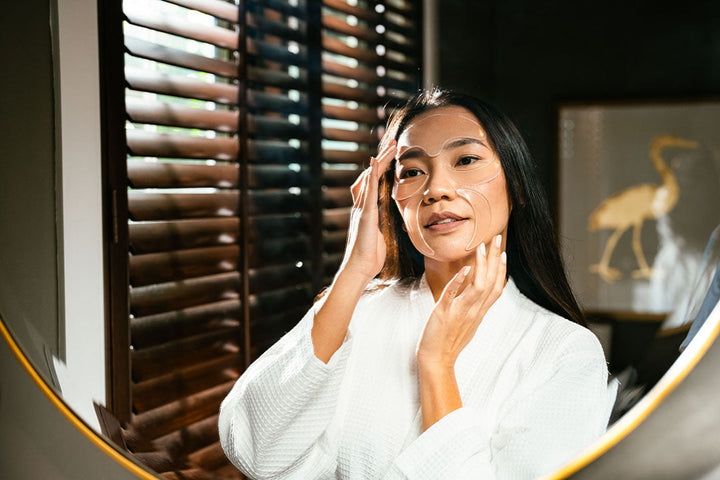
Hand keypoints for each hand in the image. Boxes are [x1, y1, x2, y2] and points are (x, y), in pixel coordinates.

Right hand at [338, 139, 396, 280]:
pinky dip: (370, 175)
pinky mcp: (365, 215)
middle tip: (391, 143)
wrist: (359, 268)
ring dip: (379, 161)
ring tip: (389, 147)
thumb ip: (381, 224)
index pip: (373, 183)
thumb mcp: (379, 236)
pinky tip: (375, 162)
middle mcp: (361, 206)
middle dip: (381, 158)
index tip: (391, 155)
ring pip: (369, 178)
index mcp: (366, 210)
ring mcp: (362, 209)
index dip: (381, 168)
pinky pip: (367, 191)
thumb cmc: (370, 256)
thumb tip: (387, 221)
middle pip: (370, 175)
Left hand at [416, 235, 507, 369]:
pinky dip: (459, 282)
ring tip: (481, 246)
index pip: (496, 289)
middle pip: (491, 281)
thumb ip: (473, 308)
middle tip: (498, 238)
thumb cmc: (448, 341)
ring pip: (478, 286)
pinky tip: (464, 269)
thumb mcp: (467, 323)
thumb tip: (474, 293)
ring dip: (480, 265)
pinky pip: (453, 295)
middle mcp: (474, 310)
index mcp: (479, 312)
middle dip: (495, 258)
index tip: (503, 254)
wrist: (437, 359)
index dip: (502, 270)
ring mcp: (461, 311)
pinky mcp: (444, 313)